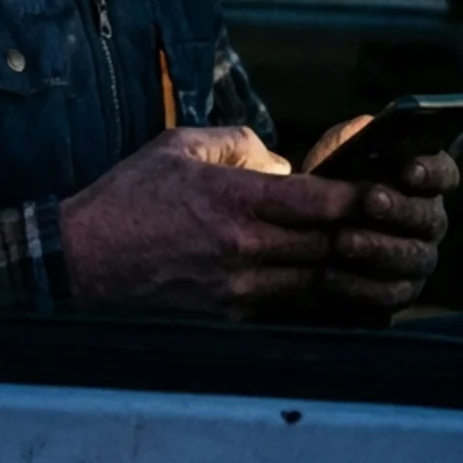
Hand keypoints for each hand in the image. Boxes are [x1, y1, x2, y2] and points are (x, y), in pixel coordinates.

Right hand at [61, 126, 361, 319]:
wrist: (82, 260)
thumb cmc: (127, 199)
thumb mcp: (179, 146)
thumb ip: (238, 146)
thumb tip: (280, 163)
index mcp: (236, 201)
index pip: (320, 202)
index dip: (358, 198)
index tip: (380, 192)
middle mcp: (244, 249)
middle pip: (327, 245)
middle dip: (356, 233)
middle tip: (380, 222)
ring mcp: (237, 289)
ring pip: (311, 279)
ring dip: (333, 265)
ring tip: (352, 249)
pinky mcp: (227, 317)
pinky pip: (282, 302)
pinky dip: (301, 288)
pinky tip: (308, 274)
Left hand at [301, 115, 459, 316]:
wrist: (304, 228)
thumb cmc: (331, 181)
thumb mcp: (337, 153)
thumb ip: (354, 138)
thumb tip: (368, 127)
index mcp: (424, 182)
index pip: (445, 174)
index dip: (431, 173)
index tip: (408, 169)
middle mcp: (429, 221)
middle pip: (430, 218)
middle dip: (401, 209)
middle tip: (369, 201)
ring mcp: (417, 259)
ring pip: (412, 258)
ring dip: (378, 249)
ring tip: (342, 241)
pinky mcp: (397, 292)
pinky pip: (389, 295)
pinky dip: (359, 287)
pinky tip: (329, 275)